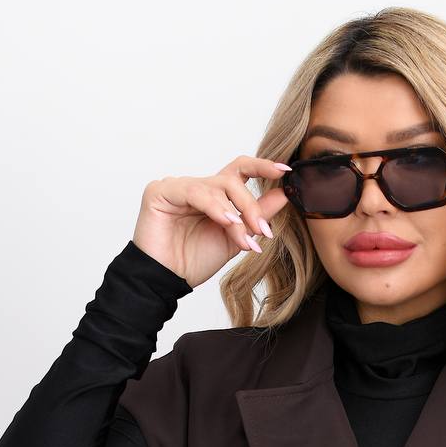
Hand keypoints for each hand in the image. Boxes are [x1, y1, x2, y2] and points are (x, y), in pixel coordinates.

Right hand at [132, 155, 292, 288]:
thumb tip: (284, 194)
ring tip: (243, 241)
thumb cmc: (196, 260)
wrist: (168, 280)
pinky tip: (225, 221)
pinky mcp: (160, 191)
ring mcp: (178, 186)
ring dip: (234, 214)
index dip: (262, 167)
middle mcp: (197, 187)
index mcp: (214, 195)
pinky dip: (213, 206)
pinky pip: (193, 191)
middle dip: (251, 205)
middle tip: (263, 230)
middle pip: (232, 180)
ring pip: (215, 187)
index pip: (240, 170)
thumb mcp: (236, 238)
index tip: (285, 171)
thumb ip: (257, 216)